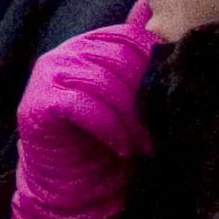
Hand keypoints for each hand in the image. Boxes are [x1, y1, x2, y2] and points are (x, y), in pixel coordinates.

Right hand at [12, 1, 157, 218]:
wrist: (67, 182)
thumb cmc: (104, 140)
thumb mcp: (129, 99)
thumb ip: (143, 69)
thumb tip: (179, 42)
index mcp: (87, 44)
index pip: (128, 36)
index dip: (154, 63)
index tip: (172, 94)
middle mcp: (64, 52)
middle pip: (119, 60)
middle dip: (146, 96)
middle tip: (162, 128)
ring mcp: (48, 75)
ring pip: (104, 84)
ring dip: (132, 119)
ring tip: (144, 145)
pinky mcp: (39, 103)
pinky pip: (84, 108)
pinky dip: (110, 129)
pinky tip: (121, 148)